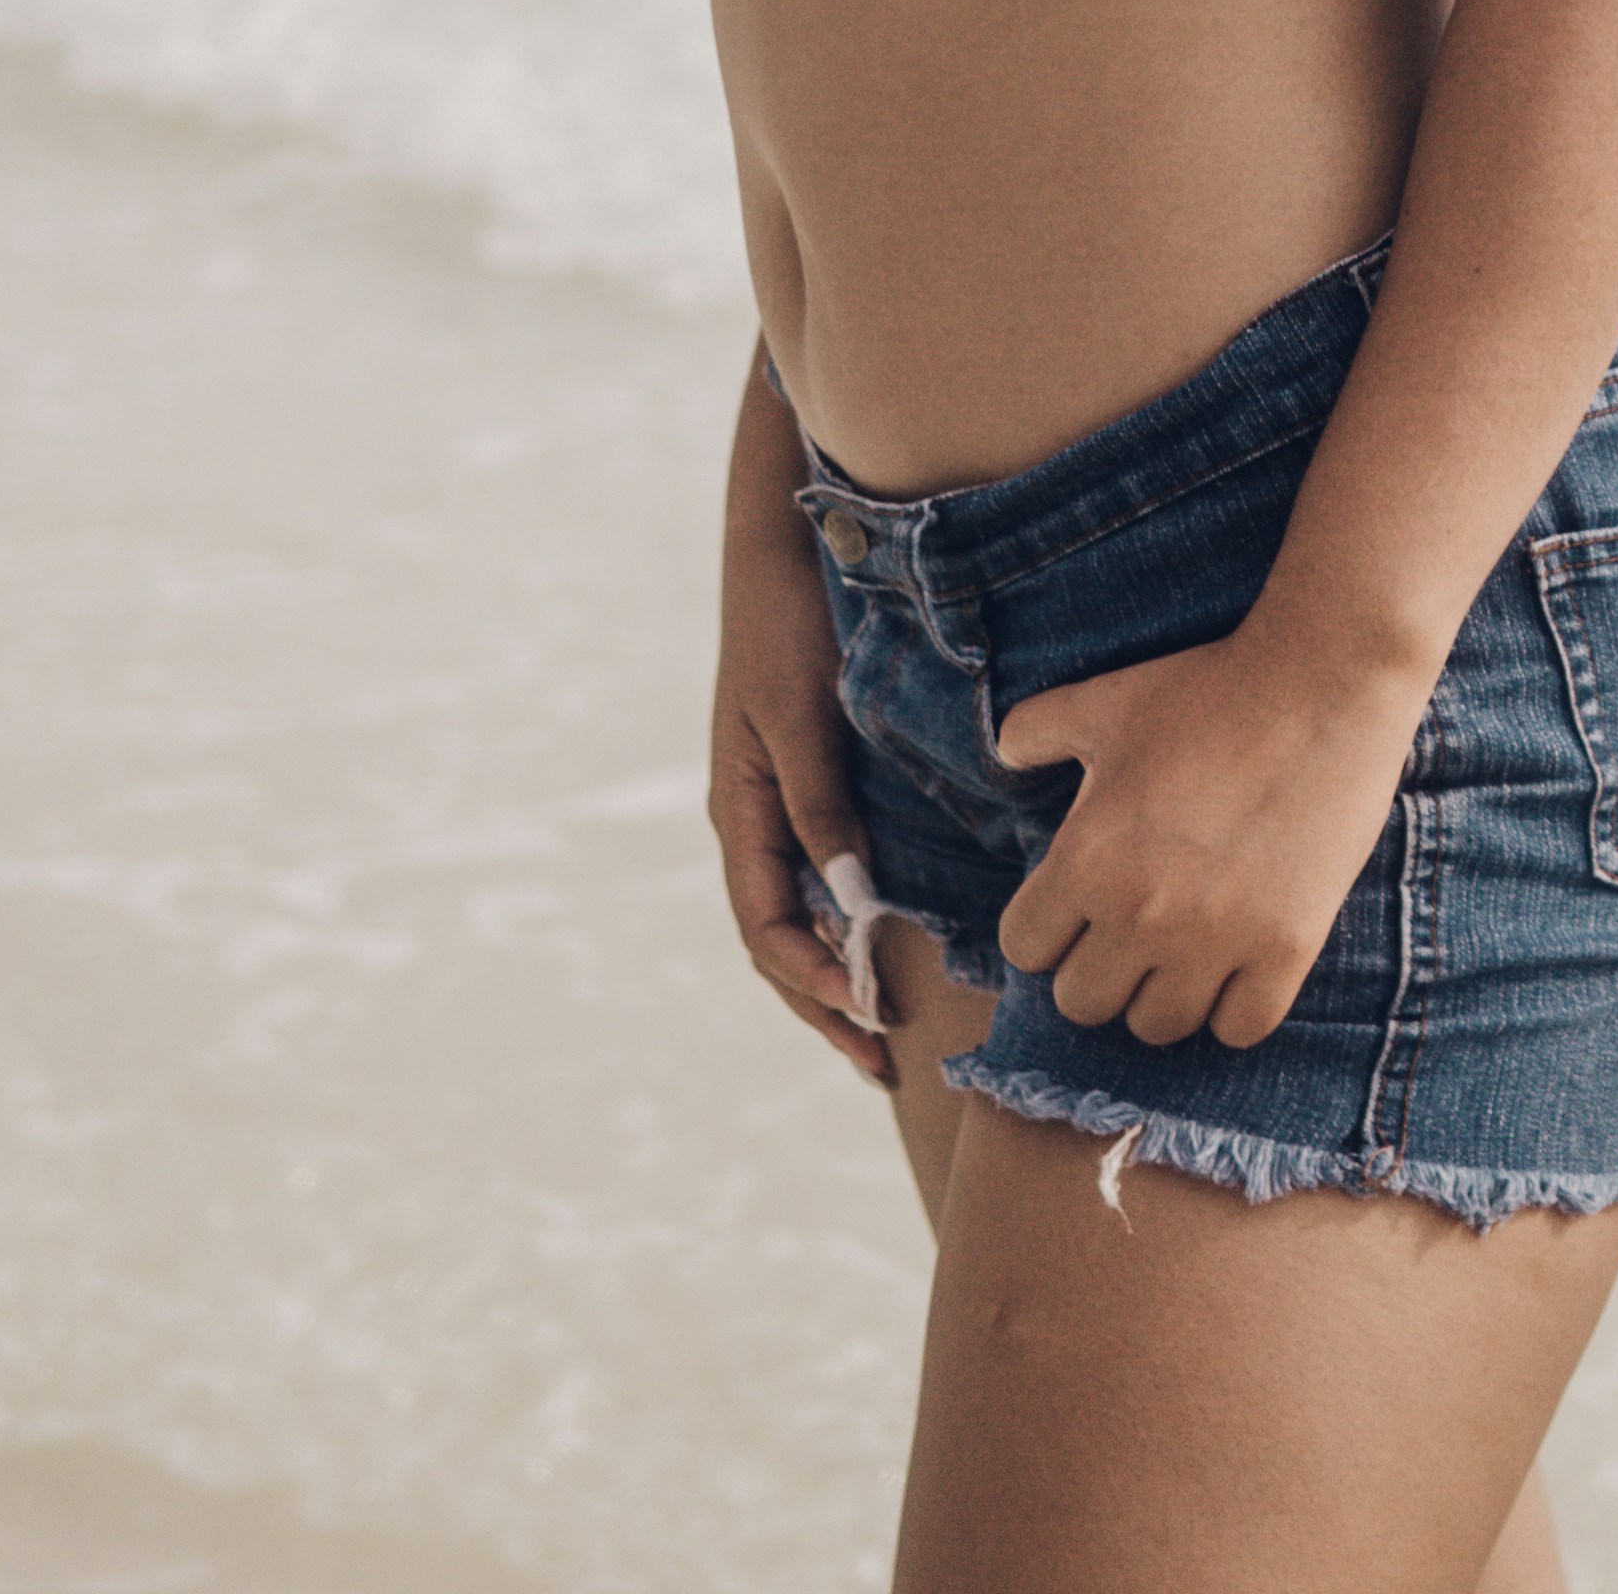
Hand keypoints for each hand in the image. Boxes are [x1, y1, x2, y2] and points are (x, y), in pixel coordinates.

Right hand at [710, 512, 893, 1086]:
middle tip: (877, 1064)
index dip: (810, 979)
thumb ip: (822, 806)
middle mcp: (751, 820)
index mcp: (738, 812)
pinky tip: (879, 944)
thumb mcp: (803, 719)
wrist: (781, 552)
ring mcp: (774, 805)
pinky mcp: (805, 784)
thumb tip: (849, 899)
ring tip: (878, 1031)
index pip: (765, 928)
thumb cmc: (787, 627)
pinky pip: (816, 875)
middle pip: (777, 940)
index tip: (866, 1012)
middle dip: (821, 1004)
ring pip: (795, 916)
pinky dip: (841, 924)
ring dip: (831, 975)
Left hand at [989, 626, 1434, 1050]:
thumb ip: (1033, 730)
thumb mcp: (1103, 701)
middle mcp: (1141, 913)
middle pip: (1082, 1003)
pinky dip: (1233, 1008)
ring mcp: (1215, 939)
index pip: (1024, 949)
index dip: (1047, 927)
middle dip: (1097, 969)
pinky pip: (1239, 1029)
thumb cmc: (1205, 690)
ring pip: (1157, 1028)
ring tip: (1182, 953)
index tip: (1077, 905)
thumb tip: (1003, 754)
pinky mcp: (1285, 950)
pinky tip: (1239, 964)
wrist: (1323, 685)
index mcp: (1086, 858)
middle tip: (1130, 930)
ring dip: (1162, 995)